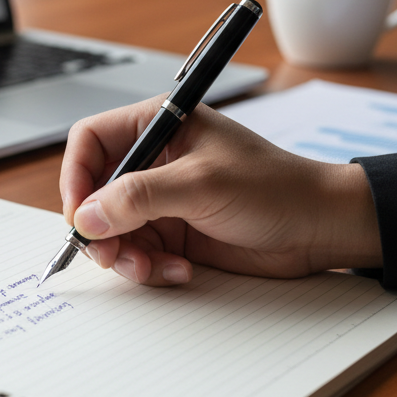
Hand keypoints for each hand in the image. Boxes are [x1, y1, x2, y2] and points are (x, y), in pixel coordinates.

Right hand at [60, 95, 381, 286]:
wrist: (320, 229)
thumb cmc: (275, 189)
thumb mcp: (202, 185)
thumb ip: (139, 197)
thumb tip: (87, 216)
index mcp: (159, 125)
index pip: (91, 141)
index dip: (77, 176)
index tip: (79, 215)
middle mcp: (155, 160)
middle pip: (95, 192)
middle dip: (99, 228)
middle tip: (109, 255)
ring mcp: (163, 199)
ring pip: (113, 230)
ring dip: (125, 255)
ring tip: (152, 268)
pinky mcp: (175, 233)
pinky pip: (139, 252)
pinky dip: (150, 267)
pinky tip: (181, 271)